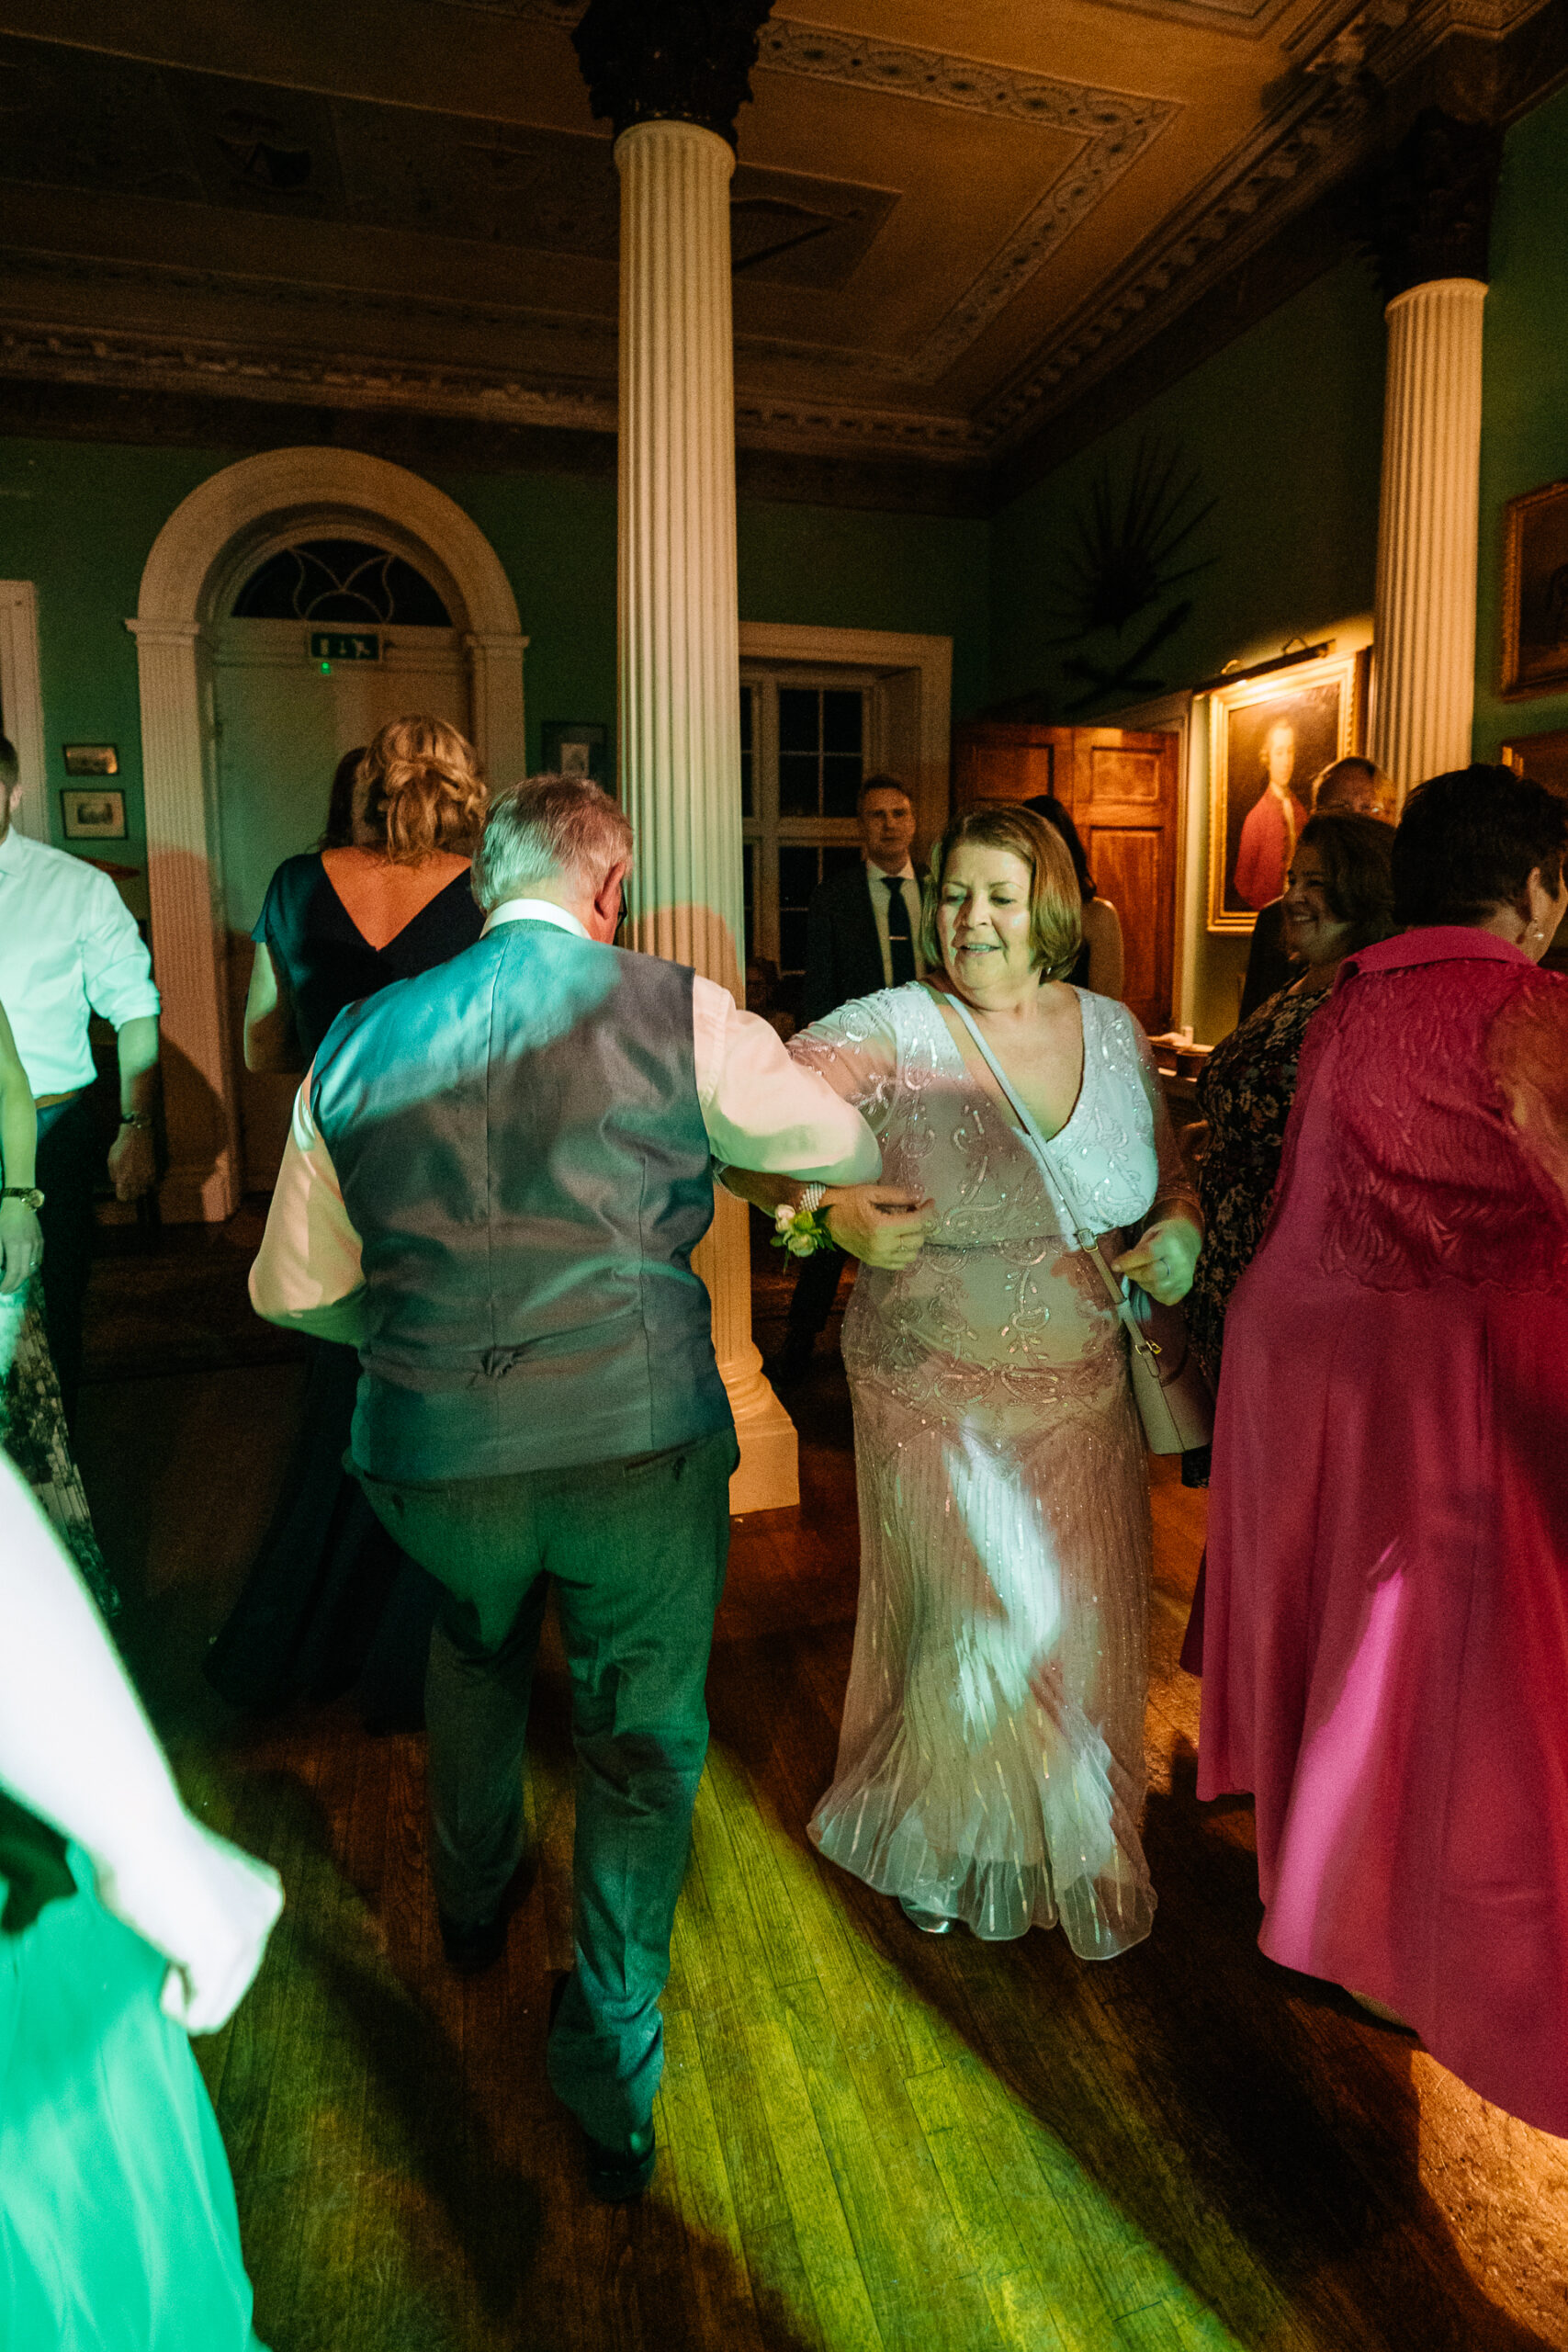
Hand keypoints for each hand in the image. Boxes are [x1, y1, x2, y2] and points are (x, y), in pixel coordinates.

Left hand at [0, 1199, 41, 1294]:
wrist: (20, 1204)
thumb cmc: (3, 1218)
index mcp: (15, 1245)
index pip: (13, 1272)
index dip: (7, 1284)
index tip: (1, 1290)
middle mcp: (29, 1247)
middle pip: (24, 1274)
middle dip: (15, 1285)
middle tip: (6, 1290)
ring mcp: (37, 1245)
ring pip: (32, 1268)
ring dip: (22, 1278)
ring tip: (13, 1282)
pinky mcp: (41, 1242)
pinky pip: (37, 1260)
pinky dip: (29, 1268)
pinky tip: (22, 1269)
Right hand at [96, 1815, 283, 2034]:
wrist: (136, 1831)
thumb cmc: (143, 1853)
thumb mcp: (198, 1888)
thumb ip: (209, 1917)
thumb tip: (192, 1948)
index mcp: (264, 1893)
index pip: (236, 1963)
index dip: (192, 1953)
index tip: (175, 1912)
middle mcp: (268, 1912)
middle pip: (229, 1990)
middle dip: (191, 1976)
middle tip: (169, 1927)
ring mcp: (251, 1936)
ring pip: (213, 2011)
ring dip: (180, 1989)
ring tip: (169, 1935)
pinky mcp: (224, 1958)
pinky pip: (198, 2017)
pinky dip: (171, 2000)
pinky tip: (167, 1950)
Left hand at [107, 1121, 156, 1202]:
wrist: (138, 1135)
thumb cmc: (122, 1147)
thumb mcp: (111, 1160)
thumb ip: (113, 1174)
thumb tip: (117, 1182)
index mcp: (123, 1178)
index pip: (123, 1197)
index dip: (122, 1195)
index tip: (121, 1190)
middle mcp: (136, 1179)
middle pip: (135, 1196)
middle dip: (131, 1192)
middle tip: (128, 1186)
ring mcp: (146, 1175)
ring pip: (144, 1190)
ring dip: (140, 1187)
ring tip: (136, 1180)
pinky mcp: (153, 1170)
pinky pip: (152, 1182)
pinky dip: (148, 1181)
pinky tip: (144, 1176)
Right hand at [825, 1184, 935, 1270]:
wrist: (824, 1218)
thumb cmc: (846, 1201)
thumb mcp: (871, 1192)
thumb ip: (898, 1195)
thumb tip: (920, 1195)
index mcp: (881, 1227)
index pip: (917, 1222)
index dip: (928, 1211)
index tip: (930, 1202)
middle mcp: (881, 1246)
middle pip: (917, 1239)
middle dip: (923, 1224)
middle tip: (916, 1211)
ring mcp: (878, 1257)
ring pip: (912, 1254)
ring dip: (915, 1238)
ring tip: (908, 1225)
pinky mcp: (874, 1262)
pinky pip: (900, 1264)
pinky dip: (905, 1252)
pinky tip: (900, 1239)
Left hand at [1112, 1216, 1200, 1306]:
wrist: (1188, 1239)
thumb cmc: (1164, 1236)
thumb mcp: (1150, 1234)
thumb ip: (1138, 1250)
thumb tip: (1120, 1267)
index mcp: (1170, 1242)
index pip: (1148, 1254)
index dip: (1128, 1262)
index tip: (1115, 1265)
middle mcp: (1180, 1261)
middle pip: (1152, 1275)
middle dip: (1134, 1273)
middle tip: (1129, 1268)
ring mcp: (1185, 1276)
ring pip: (1157, 1289)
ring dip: (1143, 1283)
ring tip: (1144, 1272)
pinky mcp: (1185, 1288)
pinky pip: (1165, 1298)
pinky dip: (1155, 1292)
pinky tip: (1154, 1281)